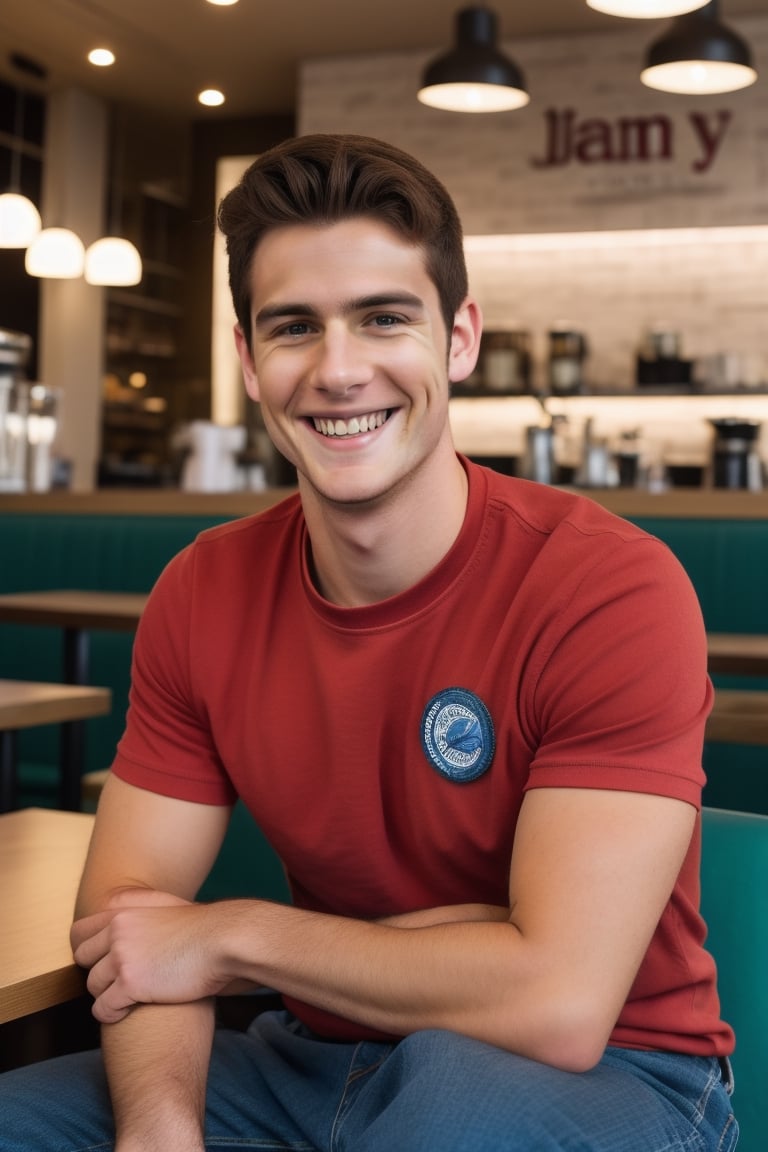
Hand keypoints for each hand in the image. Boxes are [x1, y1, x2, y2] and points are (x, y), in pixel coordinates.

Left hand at [72, 892, 229, 1022]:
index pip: (80, 930)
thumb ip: (146, 915)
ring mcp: (121, 956)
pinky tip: (127, 1013)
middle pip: (81, 958)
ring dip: (107, 995)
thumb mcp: (169, 910)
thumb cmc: (206, 930)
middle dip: (96, 973)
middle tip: (116, 983)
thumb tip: (141, 923)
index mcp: (124, 912)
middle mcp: (117, 931)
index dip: (87, 950)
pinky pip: (102, 1008)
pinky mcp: (130, 983)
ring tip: (127, 999)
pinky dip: (111, 1014)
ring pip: (92, 985)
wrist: (225, 941)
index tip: (100, 962)